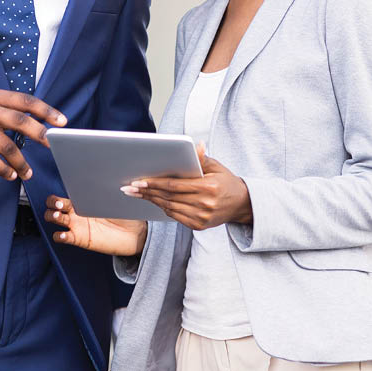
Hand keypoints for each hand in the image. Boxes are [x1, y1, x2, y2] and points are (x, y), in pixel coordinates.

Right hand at [0, 90, 66, 181]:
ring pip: (6, 146)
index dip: (46, 110)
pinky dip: (3, 170)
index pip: (25, 101)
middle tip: (52, 145)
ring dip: (20, 162)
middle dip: (39, 134)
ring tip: (27, 172)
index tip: (61, 121)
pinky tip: (10, 175)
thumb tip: (41, 122)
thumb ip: (10, 111)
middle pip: (19, 121)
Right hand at [45, 196, 146, 255]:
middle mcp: (76, 212)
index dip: (57, 196)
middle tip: (59, 205)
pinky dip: (60, 236)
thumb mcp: (115, 198)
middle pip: (53, 205)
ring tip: (59, 216)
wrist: (134, 233)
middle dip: (52, 204)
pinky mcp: (79, 239)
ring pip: (54, 219)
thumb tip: (101, 178)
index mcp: (82, 200)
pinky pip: (63, 237)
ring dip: (53, 216)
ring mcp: (76, 225)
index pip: (64, 194)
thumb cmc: (125, 212)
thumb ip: (106, 190)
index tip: (61, 196)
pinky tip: (64, 234)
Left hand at [121, 143, 252, 228]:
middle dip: (147, 192)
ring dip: (151, 201)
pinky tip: (154, 201)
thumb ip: (202, 158)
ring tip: (136, 194)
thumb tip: (195, 144)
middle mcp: (205, 204)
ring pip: (170, 208)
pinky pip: (176, 216)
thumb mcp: (216, 167)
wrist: (242, 204)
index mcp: (208, 187)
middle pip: (169, 197)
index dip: (155, 183)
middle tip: (129, 188)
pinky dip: (164, 208)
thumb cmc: (226, 181)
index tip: (139, 181)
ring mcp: (202, 217)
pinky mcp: (199, 226)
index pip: (175, 185)